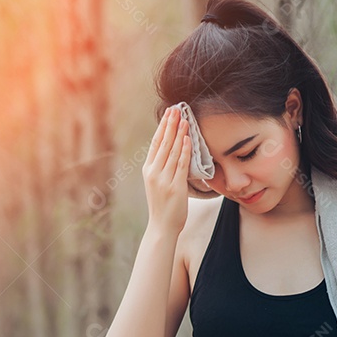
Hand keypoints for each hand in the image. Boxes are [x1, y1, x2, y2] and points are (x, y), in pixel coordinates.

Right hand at [142, 106, 190, 235]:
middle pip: (162, 144)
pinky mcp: (175, 187)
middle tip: (176, 109)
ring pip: (172, 151)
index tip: (168, 114)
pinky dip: (184, 151)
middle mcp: (153, 173)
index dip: (162, 127)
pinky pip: (181, 165)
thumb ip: (162, 167)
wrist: (162, 227)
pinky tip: (187, 139)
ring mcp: (163, 180)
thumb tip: (172, 150)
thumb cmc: (163, 206)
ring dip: (178, 134)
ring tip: (184, 119)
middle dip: (170, 125)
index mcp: (148, 170)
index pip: (155, 143)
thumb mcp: (158, 183)